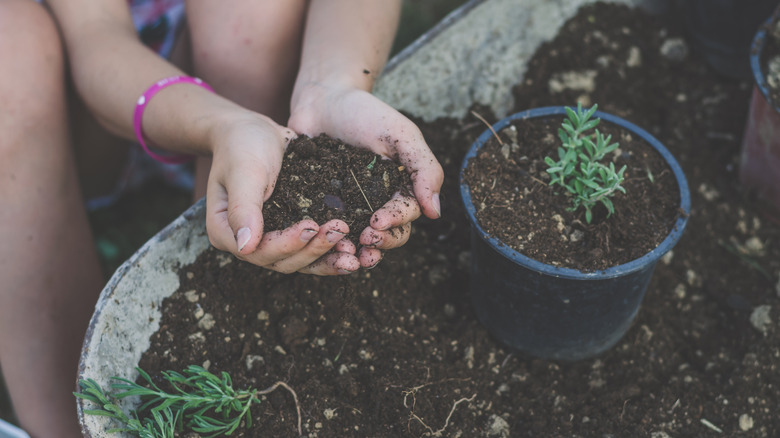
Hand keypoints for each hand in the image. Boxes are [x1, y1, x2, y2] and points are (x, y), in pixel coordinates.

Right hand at [204, 112, 360, 274]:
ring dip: (327, 257)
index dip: (286, 244)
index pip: (258, 252)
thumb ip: (243, 208)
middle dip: (313, 250)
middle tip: (339, 230)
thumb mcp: (244, 171)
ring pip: (300, 260)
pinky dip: (331, 250)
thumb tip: (245, 247)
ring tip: (353, 250)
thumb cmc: (242, 145)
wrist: (252, 130)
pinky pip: (311, 247)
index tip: (311, 225)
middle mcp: (249, 242)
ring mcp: (271, 239)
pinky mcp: (290, 230)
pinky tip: (354, 246)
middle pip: (282, 261)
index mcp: (226, 232)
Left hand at [289, 85, 443, 267]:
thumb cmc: (365, 113)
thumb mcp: (401, 135)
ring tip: (347, 255)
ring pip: (358, 240)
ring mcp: (348, 207)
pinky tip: (320, 244)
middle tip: (365, 240)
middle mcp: (376, 203)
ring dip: (356, 252)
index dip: (395, 223)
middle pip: (387, 236)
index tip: (377, 221)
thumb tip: (435, 212)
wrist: (322, 99)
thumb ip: (423, 168)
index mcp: (400, 189)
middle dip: (380, 243)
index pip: (406, 216)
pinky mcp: (320, 207)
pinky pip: (326, 230)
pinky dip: (326, 242)